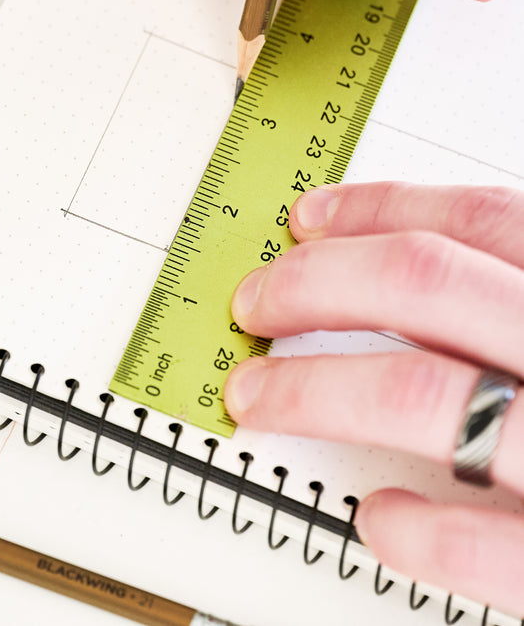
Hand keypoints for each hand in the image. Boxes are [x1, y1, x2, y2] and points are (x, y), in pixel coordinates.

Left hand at [224, 182, 523, 612]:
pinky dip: (417, 526)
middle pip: (425, 284)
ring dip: (313, 390)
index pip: (480, 220)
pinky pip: (496, 542)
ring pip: (424, 394)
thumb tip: (418, 253)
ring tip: (258, 396)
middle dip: (314, 285)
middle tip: (256, 305)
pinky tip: (376, 516)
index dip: (377, 210)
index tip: (307, 219)